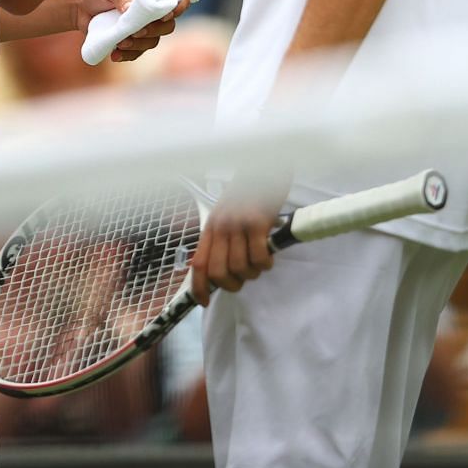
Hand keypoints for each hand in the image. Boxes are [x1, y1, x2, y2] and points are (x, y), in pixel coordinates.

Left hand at [72, 0, 190, 62]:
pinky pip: (137, 52)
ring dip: (139, 44)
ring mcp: (143, 27)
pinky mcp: (131, 41)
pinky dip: (128, 55)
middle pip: (168, 25)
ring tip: (121, 42)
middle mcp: (152, 11)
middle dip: (154, 31)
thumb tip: (131, 10)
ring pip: (153, 41)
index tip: (165, 14)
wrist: (79, 6)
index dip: (178, 7)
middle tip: (137, 31)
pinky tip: (115, 54)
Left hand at [188, 182, 284, 305]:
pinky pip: (259, 257)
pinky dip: (266, 263)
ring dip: (253, 273)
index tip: (204, 302)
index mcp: (211, 226)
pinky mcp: (258, 222)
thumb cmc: (250, 190)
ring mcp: (238, 225)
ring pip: (241, 268)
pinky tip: (269, 255)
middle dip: (233, 284)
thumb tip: (223, 269)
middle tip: (245, 278)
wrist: (265, 165)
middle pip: (218, 272)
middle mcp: (221, 227)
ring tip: (261, 262)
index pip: (198, 264)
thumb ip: (223, 237)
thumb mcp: (228, 212)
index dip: (199, 288)